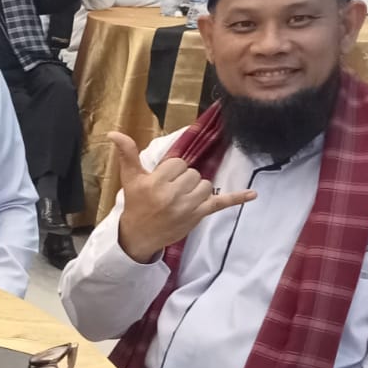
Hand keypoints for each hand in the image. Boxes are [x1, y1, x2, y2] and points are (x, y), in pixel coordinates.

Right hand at [108, 131, 255, 261]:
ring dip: (195, 188)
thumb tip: (114, 132)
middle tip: (169, 192)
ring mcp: (187, 206)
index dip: (170, 170)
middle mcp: (172, 195)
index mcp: (155, 183)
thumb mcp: (129, 179)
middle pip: (191, 172)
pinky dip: (237, 198)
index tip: (161, 181)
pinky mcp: (199, 215)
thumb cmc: (135, 204)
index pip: (177, 163)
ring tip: (181, 199)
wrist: (139, 235)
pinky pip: (221, 203)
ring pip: (204, 184)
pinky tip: (253, 194)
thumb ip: (126, 154)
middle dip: (182, 180)